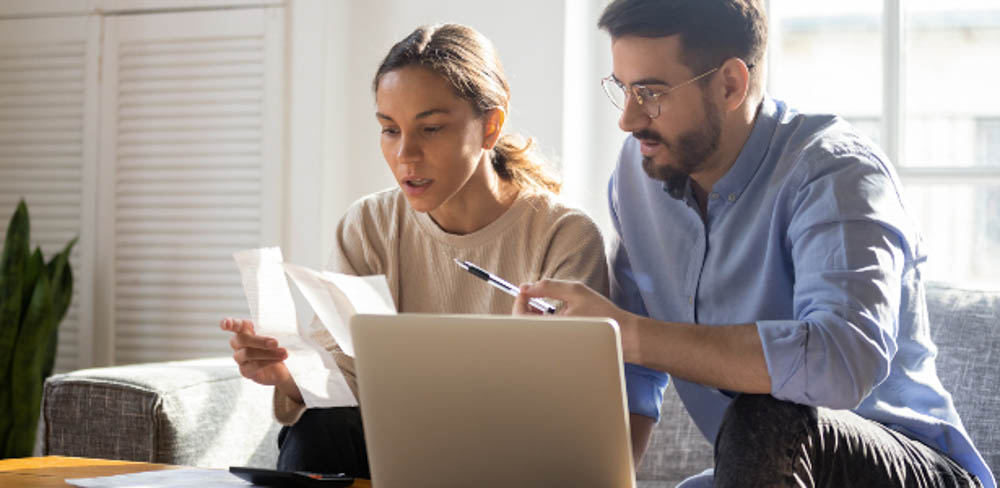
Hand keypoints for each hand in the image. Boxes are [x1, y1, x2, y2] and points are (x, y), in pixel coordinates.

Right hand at [220, 318, 298, 400]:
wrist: (281, 369)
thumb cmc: (276, 348)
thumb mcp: (277, 337)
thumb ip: (274, 331)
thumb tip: (281, 330)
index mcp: (246, 331)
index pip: (235, 325)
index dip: (229, 323)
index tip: (226, 324)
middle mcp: (239, 344)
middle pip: (242, 339)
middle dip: (260, 341)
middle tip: (275, 342)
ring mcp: (240, 358)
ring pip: (247, 353)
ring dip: (268, 353)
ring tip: (283, 353)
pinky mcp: (245, 371)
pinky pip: (254, 366)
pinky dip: (268, 362)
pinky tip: (278, 361)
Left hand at [514, 280, 639, 362]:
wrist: (621, 335)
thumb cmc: (602, 314)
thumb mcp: (575, 291)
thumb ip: (548, 286)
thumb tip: (526, 286)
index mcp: (551, 327)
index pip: (520, 317)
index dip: (518, 300)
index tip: (525, 290)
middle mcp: (550, 339)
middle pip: (523, 325)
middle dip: (525, 307)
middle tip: (534, 296)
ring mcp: (555, 345)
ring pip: (533, 330)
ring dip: (534, 314)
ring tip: (546, 305)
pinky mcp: (560, 347)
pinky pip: (543, 334)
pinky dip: (543, 322)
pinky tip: (555, 315)